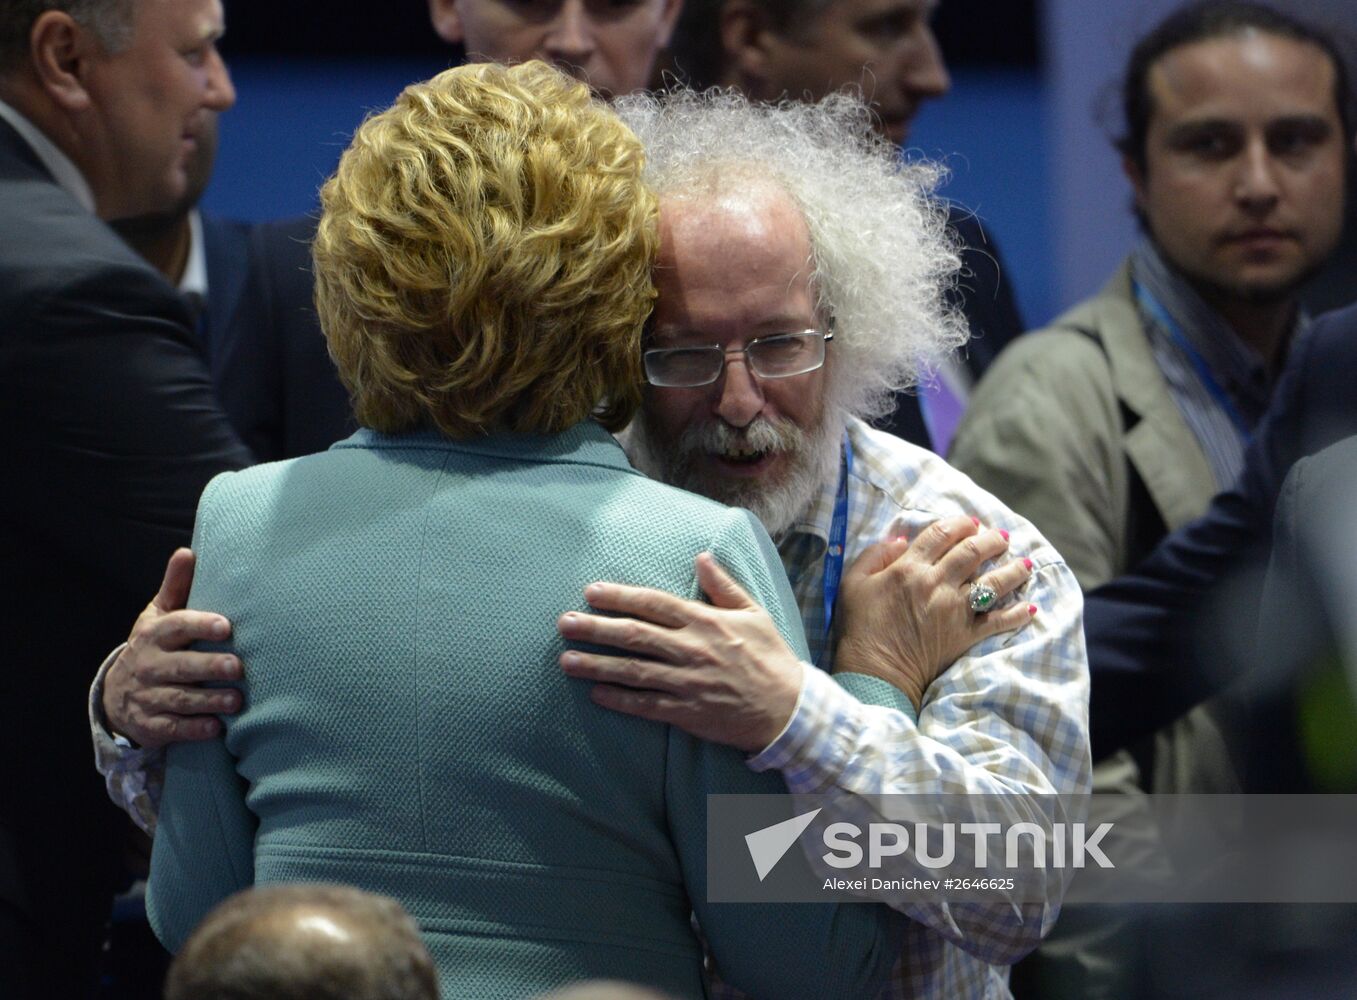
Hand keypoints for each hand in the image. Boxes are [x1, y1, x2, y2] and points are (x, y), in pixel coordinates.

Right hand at [102, 548, 242, 747]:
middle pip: (180, 666)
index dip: (199, 625)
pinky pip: (173, 728)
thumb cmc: (152, 647)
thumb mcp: (158, 616)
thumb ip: (175, 587)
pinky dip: (194, 729)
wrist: (117, 694)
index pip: (176, 627)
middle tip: (237, 667)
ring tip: (236, 701)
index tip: (226, 626)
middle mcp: (149, 666)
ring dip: (208, 701)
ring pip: (179, 699)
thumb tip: (187, 551)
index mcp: (154, 635)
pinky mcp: (151, 724)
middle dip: (208, 666)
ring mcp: (148, 696)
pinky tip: (216, 727)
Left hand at [556, 553, 802, 752]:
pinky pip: (647, 705)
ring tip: (566, 661)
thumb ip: (723, 586)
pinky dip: (620, 700)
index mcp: (705, 622)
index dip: (620, 596)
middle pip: (635, 635)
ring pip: (633, 671)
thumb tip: (701, 556)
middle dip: (596, 628)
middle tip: (564, 623)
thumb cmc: (771, 658)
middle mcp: (692, 650)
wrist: (788, 710)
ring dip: (597, 665)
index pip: (654, 604)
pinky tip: (596, 693)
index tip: (591, 592)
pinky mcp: (688, 713)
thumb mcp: (753, 613)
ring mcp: (688, 683)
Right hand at [833, 516, 1035, 710]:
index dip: (960, 524)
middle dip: (992, 540)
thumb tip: (903, 541)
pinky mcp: (965, 635)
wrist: (875, 672)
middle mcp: (936, 584)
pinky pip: (998, 621)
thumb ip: (876, 555)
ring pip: (993, 582)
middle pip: (973, 552)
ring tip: (1024, 563)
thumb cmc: (860, 626)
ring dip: (1013, 569)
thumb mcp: (853, 582)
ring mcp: (955, 610)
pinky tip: (1029, 607)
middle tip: (1001, 536)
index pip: (941, 534)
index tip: (971, 522)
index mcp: (909, 568)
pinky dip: (1017, 614)